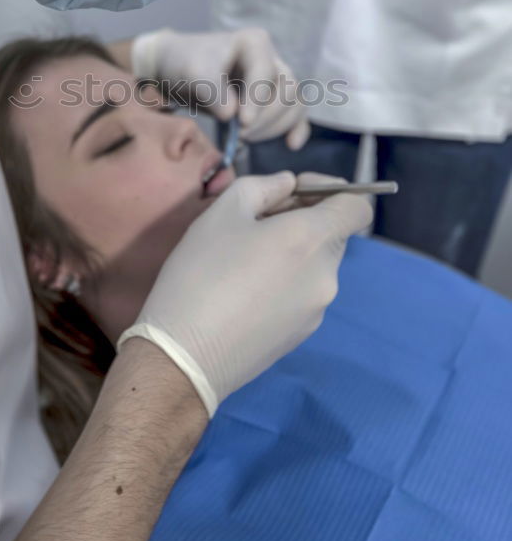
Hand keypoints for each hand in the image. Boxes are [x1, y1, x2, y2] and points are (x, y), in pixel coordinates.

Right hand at [117, 172, 371, 415]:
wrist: (184, 355)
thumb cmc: (201, 273)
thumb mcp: (223, 212)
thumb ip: (263, 186)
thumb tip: (287, 186)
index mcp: (312, 239)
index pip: (357, 207)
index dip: (331, 190)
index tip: (293, 192)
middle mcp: (326, 276)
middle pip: (331, 235)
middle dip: (302, 219)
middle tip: (255, 222)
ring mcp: (317, 311)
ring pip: (313, 266)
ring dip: (291, 252)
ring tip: (243, 259)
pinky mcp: (301, 336)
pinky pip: (301, 294)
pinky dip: (283, 283)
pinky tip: (243, 292)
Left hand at [131, 27, 309, 149]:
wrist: (178, 71)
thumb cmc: (185, 64)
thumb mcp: (192, 72)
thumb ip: (211, 90)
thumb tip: (230, 114)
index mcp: (254, 43)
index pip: (266, 73)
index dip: (258, 100)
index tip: (242, 122)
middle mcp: (271, 58)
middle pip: (287, 91)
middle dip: (266, 117)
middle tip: (239, 134)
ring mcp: (275, 80)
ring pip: (294, 104)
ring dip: (275, 127)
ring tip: (246, 138)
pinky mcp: (274, 99)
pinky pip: (296, 113)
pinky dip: (296, 129)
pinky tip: (290, 145)